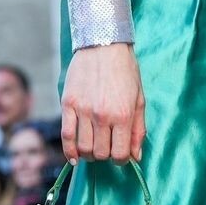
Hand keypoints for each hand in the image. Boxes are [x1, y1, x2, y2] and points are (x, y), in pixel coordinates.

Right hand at [60, 43, 145, 164]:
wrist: (103, 45)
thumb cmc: (125, 71)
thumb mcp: (139, 99)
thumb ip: (138, 130)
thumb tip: (136, 156)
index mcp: (123, 115)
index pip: (120, 154)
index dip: (121, 159)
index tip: (120, 154)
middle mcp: (103, 115)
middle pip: (100, 153)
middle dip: (105, 155)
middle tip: (106, 146)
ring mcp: (83, 110)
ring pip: (83, 148)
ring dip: (89, 153)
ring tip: (93, 146)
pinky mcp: (68, 104)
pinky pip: (66, 135)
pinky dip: (69, 150)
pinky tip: (74, 156)